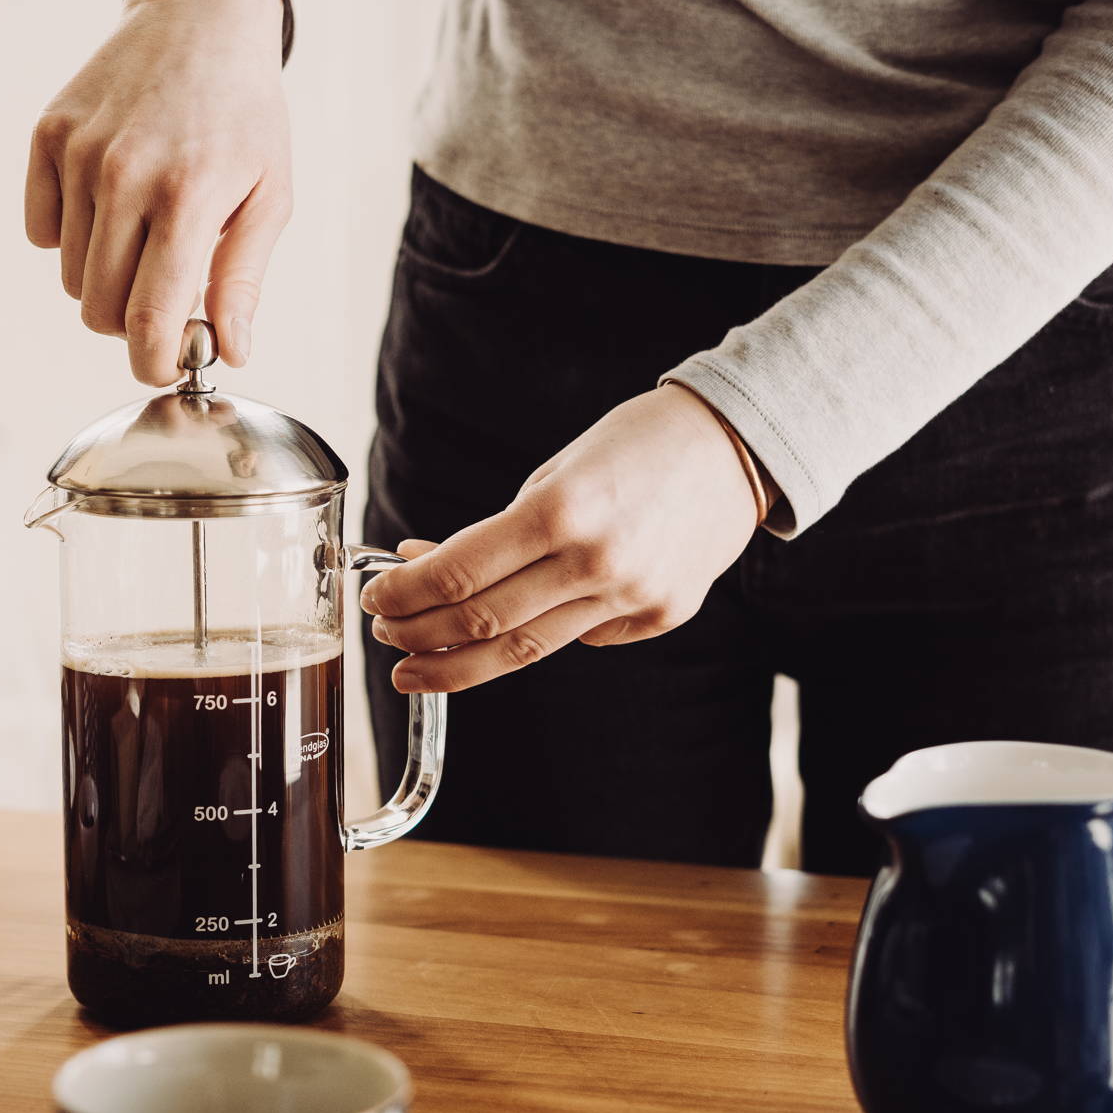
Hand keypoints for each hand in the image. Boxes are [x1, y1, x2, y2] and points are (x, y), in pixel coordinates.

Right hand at [25, 0, 289, 384]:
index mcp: (187, 196)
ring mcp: (79, 153)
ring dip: (105, 276)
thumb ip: (243, 280)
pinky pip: (41, 230)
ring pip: (70, 275)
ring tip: (144, 236)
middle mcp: (124, 174)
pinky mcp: (49, 136)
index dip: (154, 364)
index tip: (166, 367)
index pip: (149, 317)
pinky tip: (108, 205)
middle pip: (98, 308)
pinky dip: (70, 236)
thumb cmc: (243, 116)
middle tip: (164, 294)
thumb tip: (231, 351)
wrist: (201, 23)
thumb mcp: (269, 196)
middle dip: (131, 323)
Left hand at [363, 386, 759, 692]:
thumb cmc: (637, 444)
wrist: (737, 447)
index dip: (404, 595)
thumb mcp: (552, 473)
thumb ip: (493, 530)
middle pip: (481, 624)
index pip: (457, 574)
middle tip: (387, 638)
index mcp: (560, 511)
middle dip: (419, 636)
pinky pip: (584, 641)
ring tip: (418, 668)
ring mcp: (633, 597)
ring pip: (526, 650)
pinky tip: (515, 632)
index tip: (376, 599)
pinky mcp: (663, 617)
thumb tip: (426, 564)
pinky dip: (540, 637)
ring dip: (459, 664)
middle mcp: (596, 561)